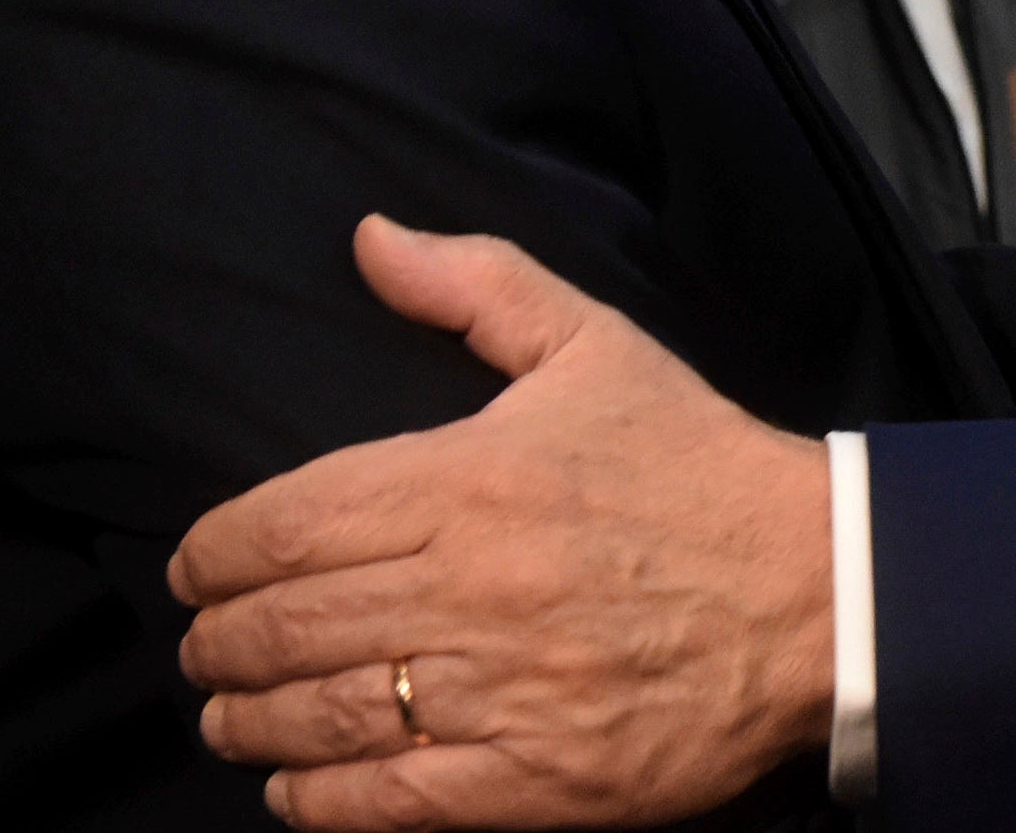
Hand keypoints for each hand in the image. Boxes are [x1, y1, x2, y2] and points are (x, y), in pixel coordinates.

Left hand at [170, 216, 834, 828]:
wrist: (818, 591)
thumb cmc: (698, 466)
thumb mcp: (594, 346)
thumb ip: (474, 284)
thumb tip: (370, 238)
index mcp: (473, 478)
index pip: (289, 521)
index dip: (215, 550)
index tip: (196, 563)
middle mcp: (473, 586)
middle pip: (286, 625)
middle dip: (218, 640)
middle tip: (203, 645)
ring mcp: (501, 690)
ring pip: (321, 716)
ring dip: (249, 722)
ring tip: (230, 715)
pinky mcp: (534, 779)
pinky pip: (386, 803)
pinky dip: (318, 801)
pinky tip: (294, 788)